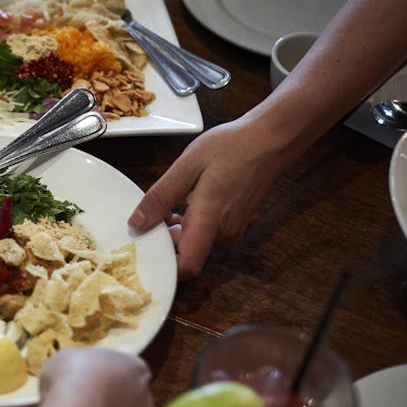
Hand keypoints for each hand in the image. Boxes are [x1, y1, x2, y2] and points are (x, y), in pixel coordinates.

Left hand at [128, 117, 294, 278]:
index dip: (163, 266)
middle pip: (185, 255)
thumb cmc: (232, 147)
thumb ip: (160, 197)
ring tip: (164, 206)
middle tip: (146, 218)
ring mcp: (231, 231)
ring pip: (193, 245)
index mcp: (210, 220)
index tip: (143, 248)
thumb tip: (136, 224)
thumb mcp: (187, 166)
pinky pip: (204, 235)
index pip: (187, 266)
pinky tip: (181, 204)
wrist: (270, 140)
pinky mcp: (233, 225)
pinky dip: (187, 226)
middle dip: (162, 242)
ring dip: (173, 232)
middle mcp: (223, 233)